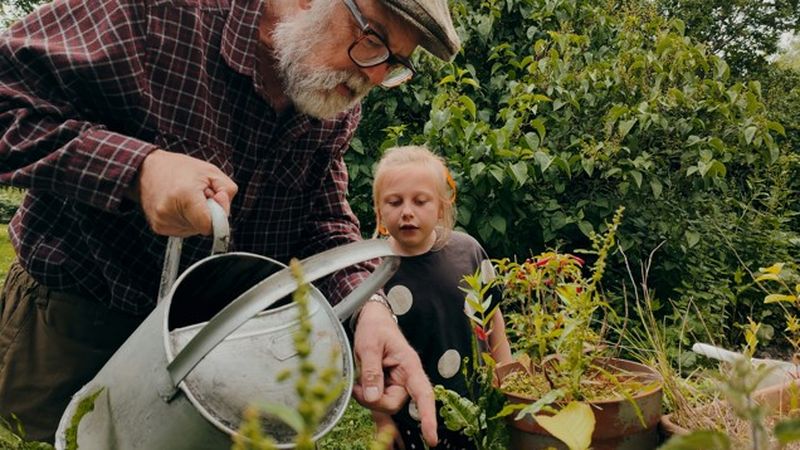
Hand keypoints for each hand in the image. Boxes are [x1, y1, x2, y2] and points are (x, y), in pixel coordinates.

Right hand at [133, 150, 237, 235]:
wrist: (148, 169)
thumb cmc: (180, 169)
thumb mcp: (211, 172)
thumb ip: (227, 192)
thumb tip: (224, 212)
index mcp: (185, 196)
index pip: (209, 225)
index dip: (218, 215)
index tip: (214, 201)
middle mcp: (169, 211)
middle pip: (203, 227)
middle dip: (206, 213)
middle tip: (197, 195)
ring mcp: (162, 221)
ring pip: (194, 230)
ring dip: (195, 217)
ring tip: (186, 199)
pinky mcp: (158, 227)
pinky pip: (183, 230)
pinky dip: (186, 219)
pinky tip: (178, 205)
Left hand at [352, 302, 437, 446]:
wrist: (373, 319)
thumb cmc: (374, 328)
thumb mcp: (369, 346)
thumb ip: (371, 371)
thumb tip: (372, 397)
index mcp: (409, 365)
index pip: (423, 394)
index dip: (427, 417)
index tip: (431, 438)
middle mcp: (407, 377)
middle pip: (394, 403)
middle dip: (373, 401)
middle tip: (356, 387)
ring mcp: (397, 383)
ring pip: (384, 404)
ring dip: (368, 398)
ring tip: (357, 381)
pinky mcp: (387, 386)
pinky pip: (381, 402)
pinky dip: (372, 405)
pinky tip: (371, 415)